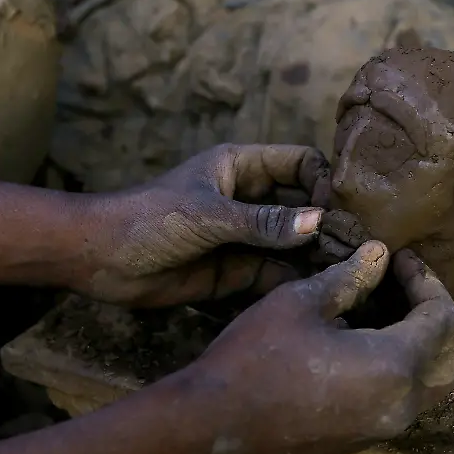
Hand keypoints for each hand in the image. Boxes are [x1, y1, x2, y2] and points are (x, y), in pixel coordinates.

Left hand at [71, 143, 330, 306]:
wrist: (99, 259)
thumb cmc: (149, 220)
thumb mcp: (210, 216)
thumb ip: (264, 223)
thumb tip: (318, 222)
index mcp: (241, 167)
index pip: (299, 163)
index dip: (322, 181)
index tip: (336, 209)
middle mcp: (248, 200)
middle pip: (303, 205)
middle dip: (327, 222)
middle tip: (353, 245)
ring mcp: (243, 237)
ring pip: (293, 243)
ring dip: (315, 255)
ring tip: (344, 270)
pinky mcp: (235, 272)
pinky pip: (274, 273)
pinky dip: (294, 281)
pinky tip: (317, 290)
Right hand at [184, 241, 453, 453]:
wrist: (210, 432)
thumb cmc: (253, 360)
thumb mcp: (299, 303)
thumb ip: (349, 279)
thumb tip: (379, 255)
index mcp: (396, 367)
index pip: (441, 317)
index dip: (426, 280)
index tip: (400, 258)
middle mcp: (402, 405)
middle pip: (449, 360)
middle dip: (433, 318)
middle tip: (399, 287)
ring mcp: (382, 430)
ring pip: (427, 386)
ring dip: (416, 348)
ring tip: (379, 313)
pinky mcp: (359, 442)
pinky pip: (398, 402)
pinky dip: (395, 372)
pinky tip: (357, 344)